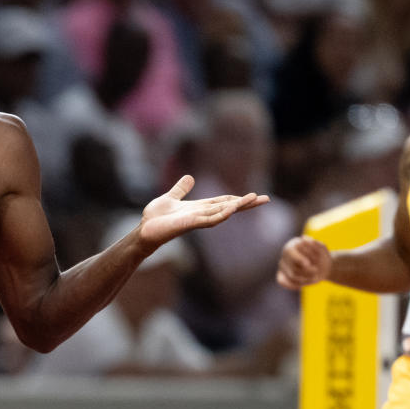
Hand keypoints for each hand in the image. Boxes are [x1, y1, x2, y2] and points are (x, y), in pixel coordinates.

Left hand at [138, 175, 268, 246]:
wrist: (144, 231)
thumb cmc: (155, 218)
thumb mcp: (170, 198)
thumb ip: (180, 189)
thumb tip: (190, 177)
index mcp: (199, 207)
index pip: (223, 201)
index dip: (238, 198)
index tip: (255, 195)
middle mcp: (202, 214)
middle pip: (228, 207)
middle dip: (246, 203)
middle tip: (265, 199)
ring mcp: (197, 220)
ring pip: (223, 212)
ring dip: (238, 206)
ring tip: (254, 199)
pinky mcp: (189, 225)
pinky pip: (209, 219)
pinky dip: (221, 214)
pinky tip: (231, 209)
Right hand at [276, 235, 331, 288]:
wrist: (322, 266)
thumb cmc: (322, 256)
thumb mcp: (322, 249)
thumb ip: (315, 244)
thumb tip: (303, 238)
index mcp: (293, 245)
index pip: (290, 252)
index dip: (298, 258)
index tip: (308, 264)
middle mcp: (285, 255)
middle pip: (292, 265)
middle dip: (307, 271)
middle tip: (317, 270)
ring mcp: (282, 265)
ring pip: (292, 276)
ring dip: (305, 278)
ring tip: (314, 277)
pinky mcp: (282, 275)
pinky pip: (283, 282)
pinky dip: (293, 285)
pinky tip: (301, 285)